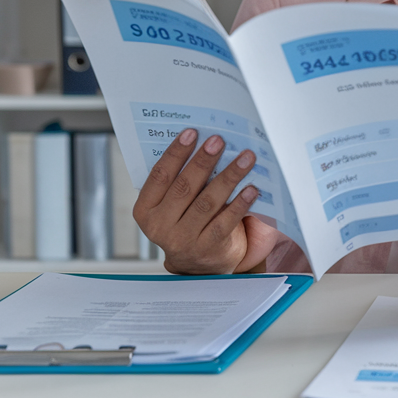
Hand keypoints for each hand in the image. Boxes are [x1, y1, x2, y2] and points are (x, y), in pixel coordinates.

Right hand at [133, 129, 278, 274]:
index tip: (192, 133)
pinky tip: (251, 188)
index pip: (159, 176)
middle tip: (219, 141)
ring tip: (245, 158)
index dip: (176, 153)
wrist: (198, 265)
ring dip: (229, 177)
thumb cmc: (187, 223)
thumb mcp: (172, 206)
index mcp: (146, 210)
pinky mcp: (208, 248)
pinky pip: (226, 222)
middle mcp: (161, 226)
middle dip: (203, 161)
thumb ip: (179, 182)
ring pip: (207, 203)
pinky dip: (239, 204)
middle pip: (184, 187)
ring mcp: (184, 240)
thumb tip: (204, 145)